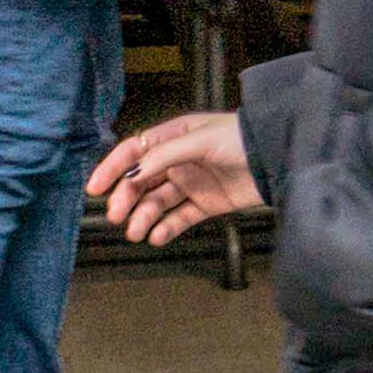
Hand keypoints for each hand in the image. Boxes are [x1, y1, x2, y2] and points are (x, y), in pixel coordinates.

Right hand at [89, 109, 260, 243]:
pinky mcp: (208, 203)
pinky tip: (157, 237)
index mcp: (174, 136)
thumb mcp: (201, 139)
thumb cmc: (241, 139)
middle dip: (127, 199)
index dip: (112, 168)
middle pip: (142, 181)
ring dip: (144, 217)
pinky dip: (167, 228)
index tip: (95, 188)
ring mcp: (193, 183)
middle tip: (117, 217)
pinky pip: (181, 217)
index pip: (134, 152)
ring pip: (158, 202)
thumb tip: (132, 174)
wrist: (278, 157)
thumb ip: (165, 156)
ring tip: (137, 233)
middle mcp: (179, 160)